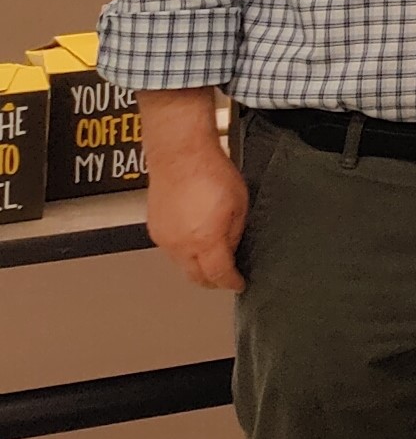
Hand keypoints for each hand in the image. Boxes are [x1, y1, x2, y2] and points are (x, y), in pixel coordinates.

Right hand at [147, 143, 247, 291]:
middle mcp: (181, 244)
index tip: (238, 284)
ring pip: (181, 265)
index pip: (218, 274)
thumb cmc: (210, 171)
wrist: (180, 155)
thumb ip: (234, 233)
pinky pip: (170, 249)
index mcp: (205, 240)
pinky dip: (183, 252)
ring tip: (211, 259)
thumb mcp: (239, 204)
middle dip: (211, 281)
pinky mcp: (154, 228)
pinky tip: (194, 242)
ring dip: (196, 266)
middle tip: (224, 278)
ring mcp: (164, 238)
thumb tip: (230, 250)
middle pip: (195, 276)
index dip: (230, 282)